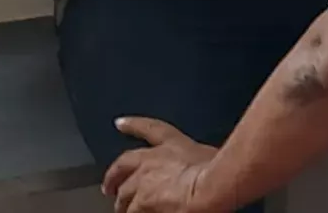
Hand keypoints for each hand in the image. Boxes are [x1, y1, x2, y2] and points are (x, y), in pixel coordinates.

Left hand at [103, 117, 218, 212]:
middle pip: (124, 166)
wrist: (210, 186)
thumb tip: (208, 167)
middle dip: (115, 176)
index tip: (120, 123)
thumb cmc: (218, 170)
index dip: (134, 125)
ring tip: (122, 210)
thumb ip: (201, 160)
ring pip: (124, 194)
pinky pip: (130, 212)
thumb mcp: (214, 156)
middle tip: (110, 186)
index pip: (150, 128)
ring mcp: (143, 181)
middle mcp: (152, 159)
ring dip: (123, 202)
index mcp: (173, 143)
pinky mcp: (140, 202)